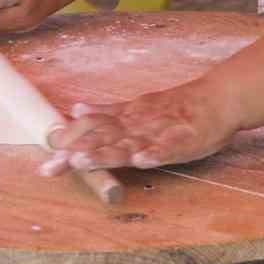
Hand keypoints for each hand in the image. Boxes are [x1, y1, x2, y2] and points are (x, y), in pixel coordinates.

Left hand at [42, 82, 241, 172]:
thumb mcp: (138, 107)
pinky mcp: (183, 140)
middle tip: (51, 166)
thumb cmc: (177, 106)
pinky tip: (142, 161)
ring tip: (83, 162)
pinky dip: (155, 153)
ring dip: (106, 153)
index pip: (93, 128)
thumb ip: (108, 112)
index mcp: (127, 117)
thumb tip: (76, 109)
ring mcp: (160, 132)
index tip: (45, 154)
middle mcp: (138, 123)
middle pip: (104, 139)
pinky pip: (168, 148)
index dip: (70, 141)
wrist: (217, 97)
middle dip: (77, 153)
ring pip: (130, 143)